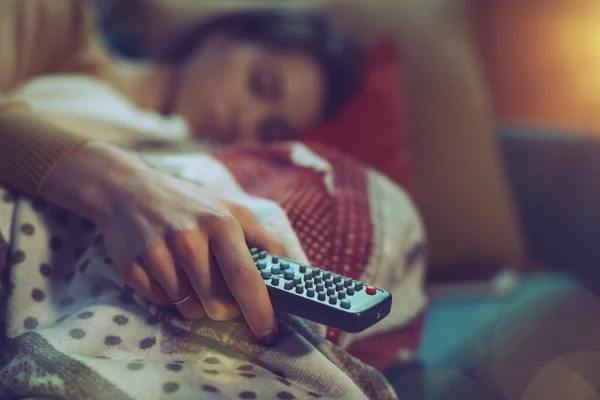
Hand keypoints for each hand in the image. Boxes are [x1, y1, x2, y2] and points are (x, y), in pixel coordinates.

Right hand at [41, 141, 282, 342]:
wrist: (127, 191)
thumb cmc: (189, 205)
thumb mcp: (230, 209)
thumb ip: (262, 239)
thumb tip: (287, 269)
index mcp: (220, 224)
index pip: (245, 278)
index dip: (259, 311)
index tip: (268, 333)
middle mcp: (189, 239)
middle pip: (217, 304)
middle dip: (225, 308)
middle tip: (221, 291)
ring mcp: (158, 253)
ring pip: (190, 309)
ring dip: (196, 301)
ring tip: (188, 272)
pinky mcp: (133, 268)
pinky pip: (162, 303)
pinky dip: (170, 295)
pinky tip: (166, 269)